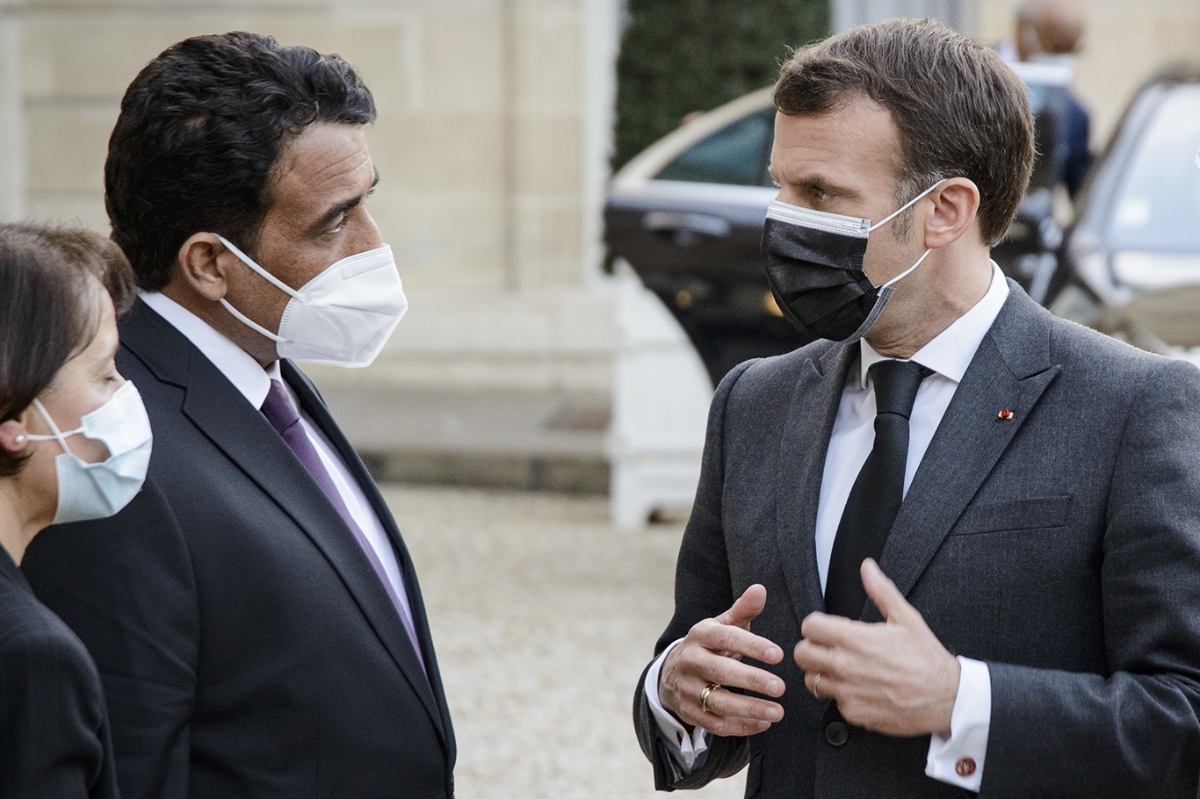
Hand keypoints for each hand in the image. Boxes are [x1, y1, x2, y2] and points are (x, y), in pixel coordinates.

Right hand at [658, 584, 785, 736]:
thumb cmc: (708, 646)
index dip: (751, 646)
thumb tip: (760, 589)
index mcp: (700, 636)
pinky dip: (741, 726)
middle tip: (780, 687)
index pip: (725, 638)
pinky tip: (764, 723)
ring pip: (718, 703)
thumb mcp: (720, 625)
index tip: (778, 654)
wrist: (671, 673)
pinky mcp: (690, 712)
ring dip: (749, 709)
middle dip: (751, 680)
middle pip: (720, 672)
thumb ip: (742, 610)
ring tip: (778, 712)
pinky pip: (715, 724)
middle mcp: (690, 661)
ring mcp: (688, 689)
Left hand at [793, 559, 959, 736]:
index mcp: (855, 639)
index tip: (825, 628)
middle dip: (811, 648)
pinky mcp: (854, 713)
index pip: (809, 627)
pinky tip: (858, 688)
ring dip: (821, 673)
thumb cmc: (927, 658)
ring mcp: (848, 692)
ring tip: (840, 669)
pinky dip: (841, 695)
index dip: (816, 625)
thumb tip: (868, 568)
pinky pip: (834, 701)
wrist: (947, 698)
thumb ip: (881, 591)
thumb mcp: (906, 618)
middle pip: (801, 654)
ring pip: (811, 680)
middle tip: (826, 648)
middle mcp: (846, 666)